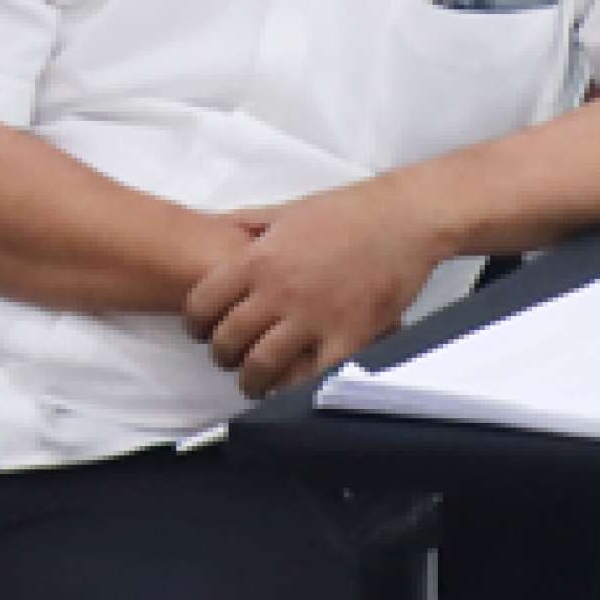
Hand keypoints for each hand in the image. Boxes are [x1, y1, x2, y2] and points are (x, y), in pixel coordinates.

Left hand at [183, 182, 450, 397]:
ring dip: (253, 381)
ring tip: (255, 384)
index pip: (202, 304)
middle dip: (222, 356)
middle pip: (228, 340)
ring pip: (263, 365)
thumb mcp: (285, 212)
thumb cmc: (346, 212)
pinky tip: (296, 386)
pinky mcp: (350, 336)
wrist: (403, 218)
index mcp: (257, 260)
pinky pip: (314, 375)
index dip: (196, 324)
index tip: (202, 331)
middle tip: (229, 360)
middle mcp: (279, 291)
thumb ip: (247, 223)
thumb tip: (216, 225)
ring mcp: (314, 316)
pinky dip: (300, 387)